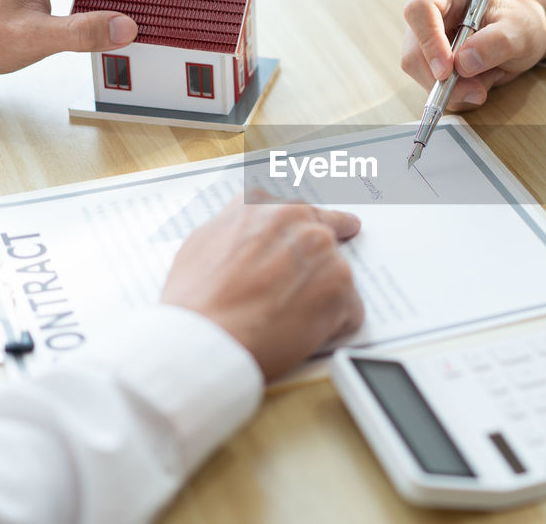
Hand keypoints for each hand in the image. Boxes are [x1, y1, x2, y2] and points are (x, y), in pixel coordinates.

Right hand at [160, 190, 364, 380]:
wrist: (204, 340)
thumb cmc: (196, 300)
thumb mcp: (203, 240)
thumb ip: (238, 226)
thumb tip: (251, 230)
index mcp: (265, 205)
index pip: (299, 210)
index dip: (302, 232)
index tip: (308, 237)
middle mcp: (299, 220)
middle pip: (326, 235)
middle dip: (317, 260)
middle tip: (306, 281)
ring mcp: (324, 253)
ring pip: (337, 274)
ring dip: (322, 294)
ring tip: (289, 317)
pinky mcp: (341, 289)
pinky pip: (350, 308)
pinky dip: (335, 323)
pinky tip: (304, 332)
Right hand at [400, 0, 545, 109]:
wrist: (525, 37)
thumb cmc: (522, 23)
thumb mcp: (520, 29)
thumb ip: (497, 42)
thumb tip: (463, 63)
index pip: (420, 10)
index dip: (429, 41)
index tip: (446, 70)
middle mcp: (433, 15)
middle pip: (414, 51)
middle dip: (441, 79)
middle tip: (476, 92)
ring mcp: (429, 41)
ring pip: (422, 75)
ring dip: (455, 88)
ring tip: (488, 77)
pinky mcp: (433, 64)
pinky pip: (435, 89)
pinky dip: (458, 94)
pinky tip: (480, 81)